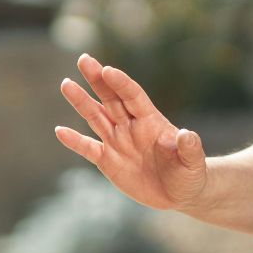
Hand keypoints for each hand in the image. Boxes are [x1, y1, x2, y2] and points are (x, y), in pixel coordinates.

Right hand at [55, 53, 207, 211]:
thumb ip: (189, 148)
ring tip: (66, 84)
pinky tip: (59, 131)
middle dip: (98, 79)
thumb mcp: (193, 163)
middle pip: (111, 98)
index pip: (133, 96)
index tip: (108, 70)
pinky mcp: (108, 161)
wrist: (178, 193)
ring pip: (96, 117)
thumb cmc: (190, 174)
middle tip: (84, 59)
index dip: (121, 83)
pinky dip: (74, 140)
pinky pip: (88, 148)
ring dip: (81, 101)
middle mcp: (131, 126)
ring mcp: (118, 141)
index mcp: (151, 121)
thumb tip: (186, 134)